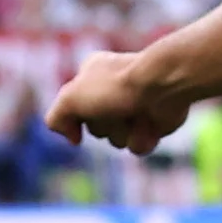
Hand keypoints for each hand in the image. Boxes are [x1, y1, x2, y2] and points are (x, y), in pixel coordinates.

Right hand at [48, 47, 187, 157]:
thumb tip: (73, 139)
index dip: (76, 115)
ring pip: (116, 140)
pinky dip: (142, 139)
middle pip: (94, 129)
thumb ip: (56, 118)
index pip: (70, 109)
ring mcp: (134, 108)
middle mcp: (111, 91)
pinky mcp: (153, 123)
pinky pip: (137, 147)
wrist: (165, 86)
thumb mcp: (71, 98)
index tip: (87, 107)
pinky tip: (149, 124)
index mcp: (90, 76)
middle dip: (104, 124)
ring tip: (135, 112)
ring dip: (124, 132)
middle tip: (115, 106)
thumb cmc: (116, 86)